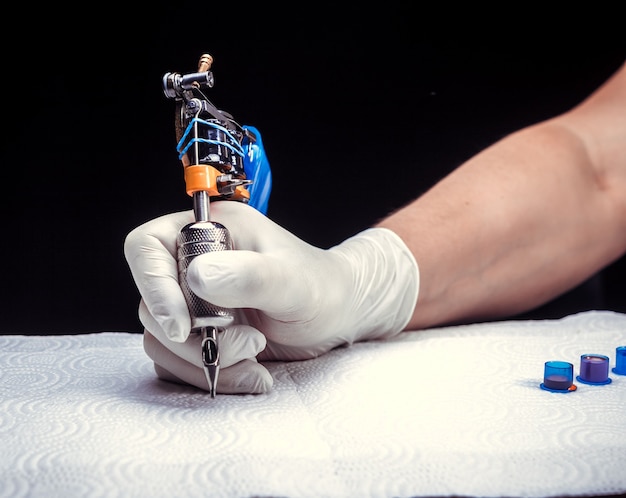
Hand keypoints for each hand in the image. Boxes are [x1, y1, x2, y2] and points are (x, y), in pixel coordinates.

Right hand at [124, 201, 418, 392]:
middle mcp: (194, 265)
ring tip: (255, 359)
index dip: (153, 286)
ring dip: (205, 361)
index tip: (184, 326)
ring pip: (161, 340)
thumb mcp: (293, 280)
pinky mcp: (200, 336)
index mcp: (209, 232)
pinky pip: (179, 364)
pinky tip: (252, 375)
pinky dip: (211, 376)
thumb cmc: (322, 286)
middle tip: (248, 344)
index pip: (146, 247)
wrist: (338, 317)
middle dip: (195, 338)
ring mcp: (193, 303)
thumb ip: (251, 276)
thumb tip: (197, 278)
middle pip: (151, 304)